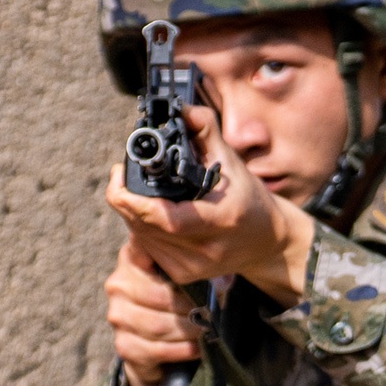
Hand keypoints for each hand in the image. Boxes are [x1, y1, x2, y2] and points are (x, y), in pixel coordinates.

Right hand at [105, 236, 205, 385]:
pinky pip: (156, 349)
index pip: (150, 254)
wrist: (164, 345)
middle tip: (210, 314)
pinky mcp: (124, 345)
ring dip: (188, 330)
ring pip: (158, 325)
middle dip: (190, 308)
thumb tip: (222, 281)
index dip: (175, 267)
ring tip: (205, 330)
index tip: (197, 276)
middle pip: (158, 297)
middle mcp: (119, 285)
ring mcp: (118, 316)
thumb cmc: (182, 301)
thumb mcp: (195, 280)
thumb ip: (206, 272)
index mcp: (133, 258)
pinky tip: (196, 348)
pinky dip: (181, 350)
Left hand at [107, 106, 314, 306]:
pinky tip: (152, 217)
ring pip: (139, 235)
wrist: (266, 242)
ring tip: (142, 194)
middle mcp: (206, 248)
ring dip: (132, 213)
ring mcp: (193, 266)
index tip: (119, 174)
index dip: (131, 198)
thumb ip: (205, 131)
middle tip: (124, 176)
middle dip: (126, 197)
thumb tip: (180, 110)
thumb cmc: (248, 199)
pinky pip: (146, 248)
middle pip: (143, 223)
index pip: (164, 216)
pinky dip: (141, 229)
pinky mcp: (182, 274)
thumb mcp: (232, 161)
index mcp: (222, 218)